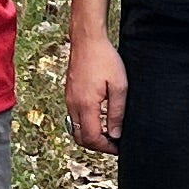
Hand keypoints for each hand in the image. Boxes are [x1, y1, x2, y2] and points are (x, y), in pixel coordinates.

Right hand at [64, 37, 127, 156]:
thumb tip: (114, 134)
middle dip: (97, 145)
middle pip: (80, 138)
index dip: (105, 148)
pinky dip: (86, 124)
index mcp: (86, 105)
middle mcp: (73, 105)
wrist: (87, 40)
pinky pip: (74, 117)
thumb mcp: (119, 86)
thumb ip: (117, 113)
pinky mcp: (69, 94)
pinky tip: (99, 117)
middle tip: (113, 144)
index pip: (91, 138)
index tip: (118, 147)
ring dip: (91, 135)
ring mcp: (69, 99)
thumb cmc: (105, 59)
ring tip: (108, 132)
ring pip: (76, 128)